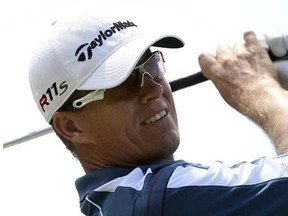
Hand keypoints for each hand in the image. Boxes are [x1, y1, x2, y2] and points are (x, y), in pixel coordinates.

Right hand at [198, 31, 287, 153]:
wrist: (260, 98)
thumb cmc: (243, 99)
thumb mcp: (222, 91)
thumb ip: (219, 78)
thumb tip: (220, 75)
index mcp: (215, 70)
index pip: (203, 57)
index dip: (208, 59)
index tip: (212, 60)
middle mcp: (226, 59)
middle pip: (221, 48)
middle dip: (226, 54)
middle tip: (233, 62)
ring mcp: (240, 53)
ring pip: (235, 44)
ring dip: (239, 49)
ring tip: (246, 58)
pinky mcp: (254, 49)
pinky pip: (249, 36)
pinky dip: (249, 37)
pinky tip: (249, 40)